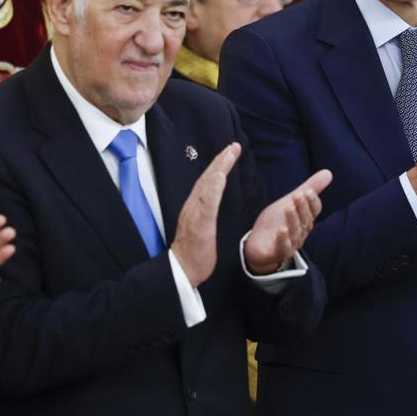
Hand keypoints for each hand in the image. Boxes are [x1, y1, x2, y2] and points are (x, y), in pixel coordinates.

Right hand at [171, 143, 239, 286]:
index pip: (208, 181)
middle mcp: (193, 206)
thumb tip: (213, 201)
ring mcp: (195, 213)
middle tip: (234, 146)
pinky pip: (207, 202)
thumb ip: (207, 212)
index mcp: (196, 207)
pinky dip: (213, 187)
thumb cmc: (194, 252)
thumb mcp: (203, 227)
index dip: (219, 166)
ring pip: (207, 184)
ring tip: (230, 153)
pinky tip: (220, 176)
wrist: (182, 270)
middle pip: (208, 177)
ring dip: (219, 167)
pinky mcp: (199, 223)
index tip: (230, 152)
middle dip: (221, 160)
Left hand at [244, 169, 332, 274]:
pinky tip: (282, 230)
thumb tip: (328, 172)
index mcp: (305, 220)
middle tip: (297, 195)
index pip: (314, 211)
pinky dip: (283, 239)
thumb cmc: (276, 222)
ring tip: (288, 207)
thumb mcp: (290, 202)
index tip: (308, 191)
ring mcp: (290, 244)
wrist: (258, 244)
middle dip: (302, 208)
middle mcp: (301, 232)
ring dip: (293, 220)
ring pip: (295, 232)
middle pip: (306, 220)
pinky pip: (283, 248)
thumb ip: (308, 188)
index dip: (312, 202)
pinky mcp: (277, 253)